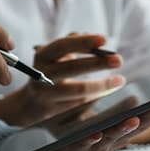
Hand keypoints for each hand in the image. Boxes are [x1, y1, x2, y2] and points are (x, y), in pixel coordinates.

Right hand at [0, 33, 124, 125]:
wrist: (30, 103)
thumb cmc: (51, 71)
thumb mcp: (56, 55)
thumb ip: (74, 42)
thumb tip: (96, 39)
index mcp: (42, 55)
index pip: (63, 45)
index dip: (84, 42)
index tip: (104, 39)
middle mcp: (41, 74)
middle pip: (72, 68)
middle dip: (98, 63)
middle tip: (118, 60)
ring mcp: (46, 95)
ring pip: (78, 91)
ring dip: (102, 85)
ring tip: (120, 80)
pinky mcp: (54, 111)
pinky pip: (80, 104)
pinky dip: (96, 97)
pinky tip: (108, 92)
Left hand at [16, 94, 149, 150]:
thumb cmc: (78, 141)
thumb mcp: (102, 125)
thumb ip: (117, 112)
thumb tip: (137, 95)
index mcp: (120, 131)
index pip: (147, 114)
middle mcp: (112, 141)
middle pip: (137, 126)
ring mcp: (95, 148)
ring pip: (112, 137)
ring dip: (124, 129)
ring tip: (136, 118)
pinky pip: (83, 145)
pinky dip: (90, 139)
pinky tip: (96, 133)